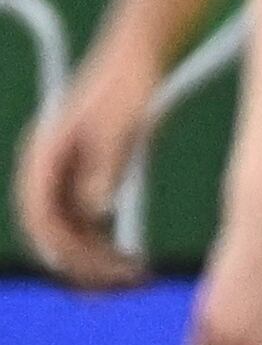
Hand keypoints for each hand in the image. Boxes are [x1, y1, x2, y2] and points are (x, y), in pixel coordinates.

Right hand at [11, 45, 158, 284]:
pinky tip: (134, 261)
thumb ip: (103, 167)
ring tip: (138, 279)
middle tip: (127, 286)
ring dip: (97, 261)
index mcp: (41, 158)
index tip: (100, 277)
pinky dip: (105, 246)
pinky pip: (85, 225)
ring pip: (70, 235)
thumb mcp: (117, 126)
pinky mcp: (82, 180)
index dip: (67, 253)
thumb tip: (95, 212)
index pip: (41, 219)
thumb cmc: (126, 87)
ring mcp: (61, 177)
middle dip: (85, 266)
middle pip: (53, 234)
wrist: (136, 58)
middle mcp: (43, 172)